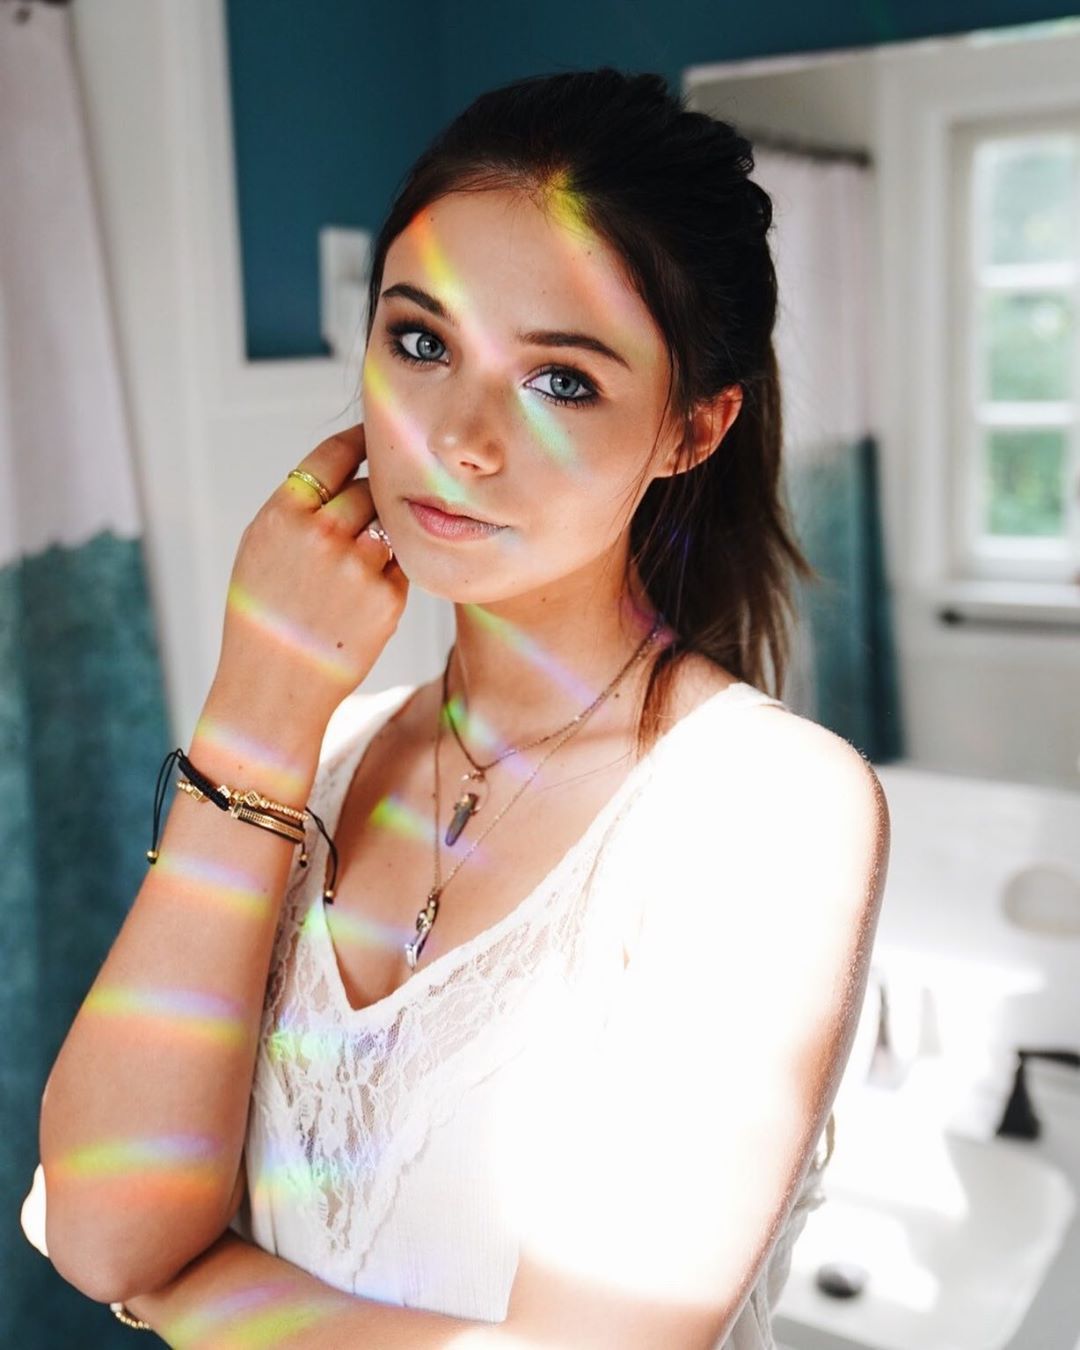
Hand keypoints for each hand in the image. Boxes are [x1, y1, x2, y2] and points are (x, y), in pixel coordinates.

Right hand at [213, 424, 407, 730]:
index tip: (374, 438)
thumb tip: (344, 470)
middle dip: (371, 499)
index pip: (334, 455)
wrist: (273, 689)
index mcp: (282, 515)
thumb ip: (298, 509)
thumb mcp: (260, 550)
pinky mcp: (386, 599)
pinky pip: (400, 566)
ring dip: (383, 536)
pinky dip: (388, 575)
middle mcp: (321, 534)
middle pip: (369, 488)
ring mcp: (357, 566)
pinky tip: (358, 601)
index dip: (359, 442)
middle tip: (359, 523)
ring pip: (390, 526)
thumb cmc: (263, 618)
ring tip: (353, 566)